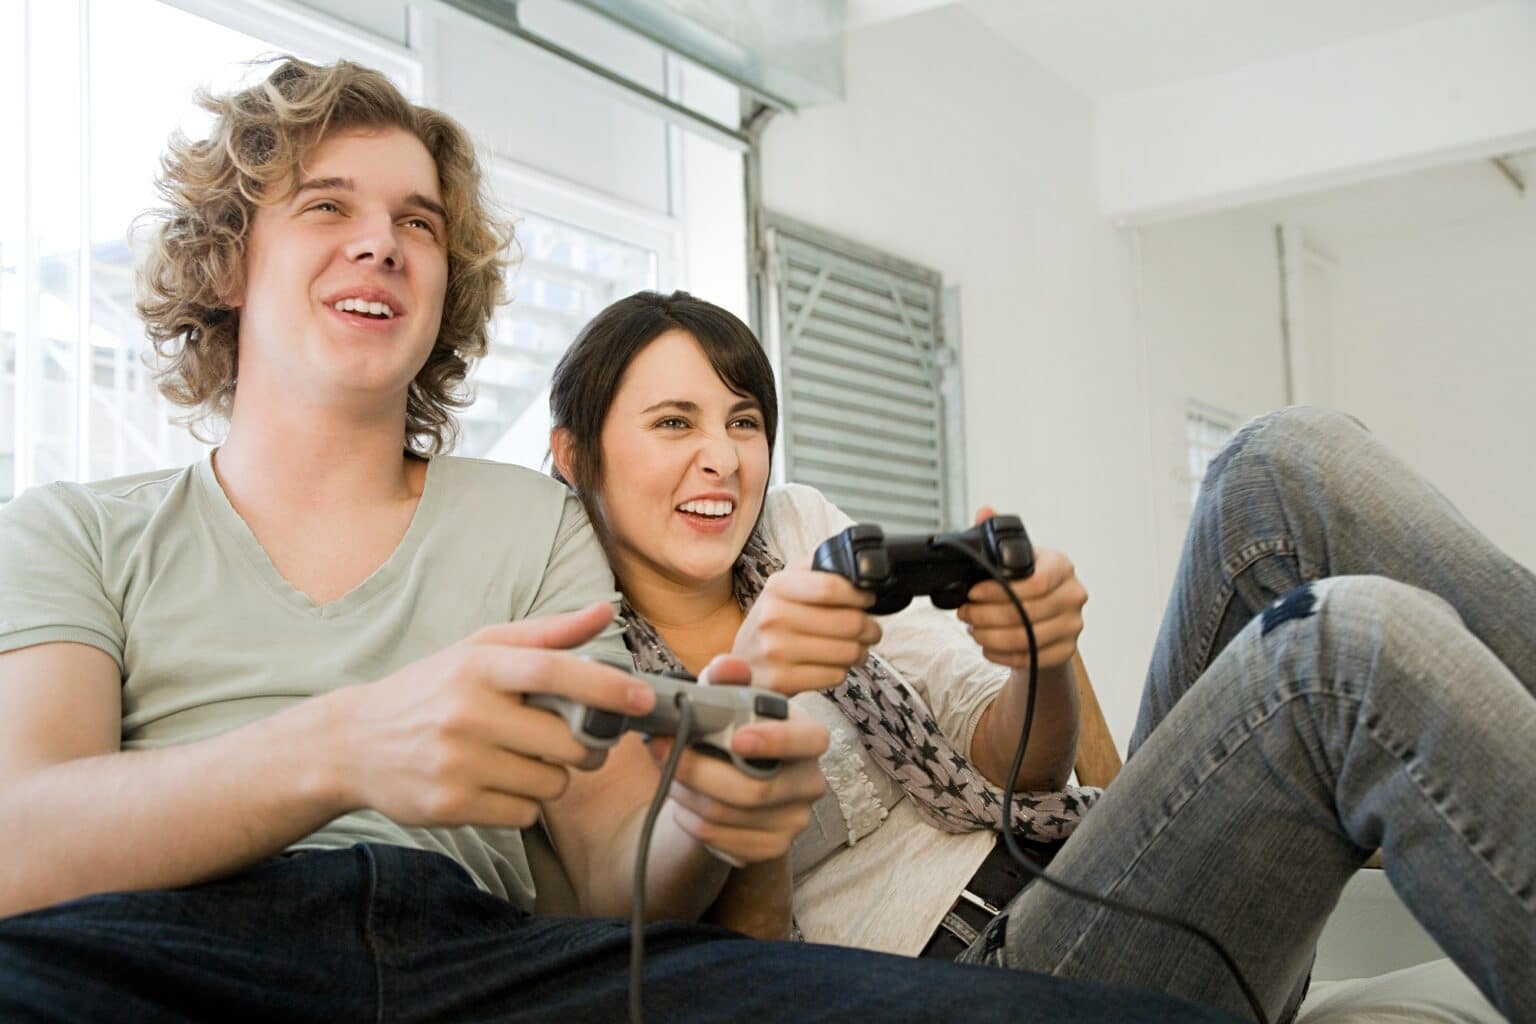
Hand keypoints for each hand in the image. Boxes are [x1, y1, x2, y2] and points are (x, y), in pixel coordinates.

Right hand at [330, 602, 653, 829]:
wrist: (354, 743)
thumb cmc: (431, 690)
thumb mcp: (479, 650)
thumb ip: (547, 634)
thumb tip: (606, 610)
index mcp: (478, 667)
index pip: (555, 672)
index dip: (606, 686)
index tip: (642, 699)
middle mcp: (466, 713)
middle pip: (566, 740)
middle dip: (586, 745)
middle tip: (576, 740)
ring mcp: (457, 763)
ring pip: (552, 782)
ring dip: (553, 775)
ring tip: (522, 759)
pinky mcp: (450, 806)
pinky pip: (524, 812)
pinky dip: (524, 802)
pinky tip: (497, 783)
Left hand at [650, 656, 828, 865]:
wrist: (733, 782)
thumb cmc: (733, 731)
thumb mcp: (729, 700)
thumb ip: (726, 680)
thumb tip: (726, 667)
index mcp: (808, 738)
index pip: (808, 740)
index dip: (776, 741)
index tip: (736, 738)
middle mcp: (810, 782)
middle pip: (754, 789)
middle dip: (696, 769)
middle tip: (658, 748)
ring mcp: (793, 820)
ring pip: (726, 815)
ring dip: (684, 793)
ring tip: (665, 771)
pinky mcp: (770, 848)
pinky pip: (718, 839)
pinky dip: (689, 819)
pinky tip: (682, 801)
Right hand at [731, 557, 881, 694]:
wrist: (742, 662)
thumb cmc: (773, 622)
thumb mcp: (785, 586)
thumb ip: (816, 569)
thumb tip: (856, 565)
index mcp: (777, 586)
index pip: (831, 587)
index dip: (859, 595)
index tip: (868, 600)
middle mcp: (772, 616)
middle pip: (848, 621)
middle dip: (870, 628)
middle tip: (870, 631)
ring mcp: (775, 650)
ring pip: (847, 651)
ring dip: (860, 651)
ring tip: (855, 649)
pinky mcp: (781, 680)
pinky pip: (835, 676)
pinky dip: (841, 671)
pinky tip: (832, 666)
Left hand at [956, 507, 1086, 671]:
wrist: (1048, 617)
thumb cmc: (1027, 583)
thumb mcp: (1015, 558)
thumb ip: (996, 535)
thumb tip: (984, 511)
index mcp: (1061, 566)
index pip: (1035, 582)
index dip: (997, 591)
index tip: (972, 593)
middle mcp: (1073, 594)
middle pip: (1026, 613)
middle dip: (985, 615)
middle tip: (965, 614)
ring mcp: (1073, 625)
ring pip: (1026, 639)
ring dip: (990, 637)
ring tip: (972, 630)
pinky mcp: (1066, 650)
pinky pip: (1031, 658)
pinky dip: (1002, 655)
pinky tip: (987, 647)